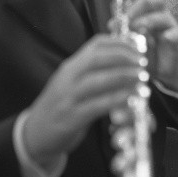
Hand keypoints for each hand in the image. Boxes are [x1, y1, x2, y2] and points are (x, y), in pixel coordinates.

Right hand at [24, 36, 143, 166]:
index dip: (120, 42)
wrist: (34, 134)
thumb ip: (96, 70)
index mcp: (72, 65)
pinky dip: (114, 100)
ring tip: (141, 76)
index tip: (139, 45)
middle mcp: (68, 77)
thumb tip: (127, 60)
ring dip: (122, 76)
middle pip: (97, 58)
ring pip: (97, 80)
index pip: (96, 44)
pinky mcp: (70, 118)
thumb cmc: (62, 104)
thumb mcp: (75, 81)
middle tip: (143, 60)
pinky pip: (95, 106)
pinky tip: (129, 97)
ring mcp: (67, 97)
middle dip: (123, 56)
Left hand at [125, 0, 177, 94]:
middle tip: (127, 19)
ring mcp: (169, 25)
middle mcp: (160, 12)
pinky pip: (173, 34)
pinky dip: (165, 36)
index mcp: (147, 6)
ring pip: (162, 14)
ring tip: (136, 30)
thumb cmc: (146, 45)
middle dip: (138, 5)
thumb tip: (113, 22)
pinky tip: (154, 42)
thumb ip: (123, 24)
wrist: (162, 66)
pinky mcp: (175, 40)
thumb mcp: (131, 32)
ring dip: (147, 20)